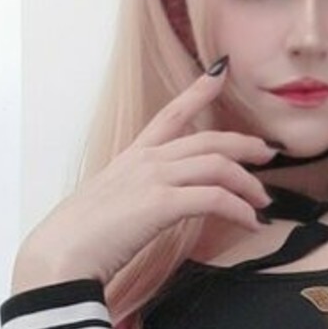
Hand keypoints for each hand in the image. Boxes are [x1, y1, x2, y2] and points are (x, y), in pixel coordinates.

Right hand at [12, 66, 275, 289]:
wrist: (59, 256)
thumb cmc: (79, 242)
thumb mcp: (110, 210)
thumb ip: (134, 203)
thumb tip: (149, 215)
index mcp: (131, 158)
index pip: (170, 114)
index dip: (198, 90)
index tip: (220, 71)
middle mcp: (145, 161)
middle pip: (207, 141)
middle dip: (243, 145)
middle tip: (268, 155)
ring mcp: (153, 178)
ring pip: (217, 165)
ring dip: (248, 184)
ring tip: (263, 202)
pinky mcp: (161, 203)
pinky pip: (215, 198)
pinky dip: (240, 210)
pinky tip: (250, 223)